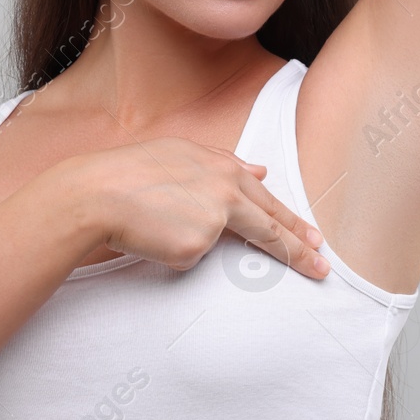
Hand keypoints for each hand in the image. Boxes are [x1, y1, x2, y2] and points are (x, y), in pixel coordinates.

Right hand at [74, 137, 330, 278]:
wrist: (97, 192)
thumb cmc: (132, 171)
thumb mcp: (182, 153)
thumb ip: (225, 162)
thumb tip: (261, 170)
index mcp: (226, 169)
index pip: (270, 202)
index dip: (294, 223)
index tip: (315, 238)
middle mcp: (227, 194)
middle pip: (272, 228)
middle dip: (299, 249)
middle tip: (322, 266)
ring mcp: (213, 222)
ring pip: (215, 243)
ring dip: (193, 238)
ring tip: (162, 222)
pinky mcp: (195, 247)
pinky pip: (187, 257)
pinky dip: (171, 251)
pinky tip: (150, 233)